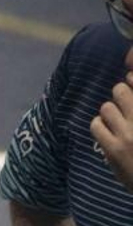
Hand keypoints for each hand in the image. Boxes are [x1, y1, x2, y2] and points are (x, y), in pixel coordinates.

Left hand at [90, 77, 132, 192]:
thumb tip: (128, 76)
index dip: (131, 79)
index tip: (130, 80)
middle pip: (120, 90)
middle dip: (120, 94)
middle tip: (123, 105)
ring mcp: (130, 134)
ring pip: (107, 107)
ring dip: (109, 112)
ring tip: (116, 121)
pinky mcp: (115, 149)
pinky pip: (96, 125)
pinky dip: (99, 126)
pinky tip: (107, 132)